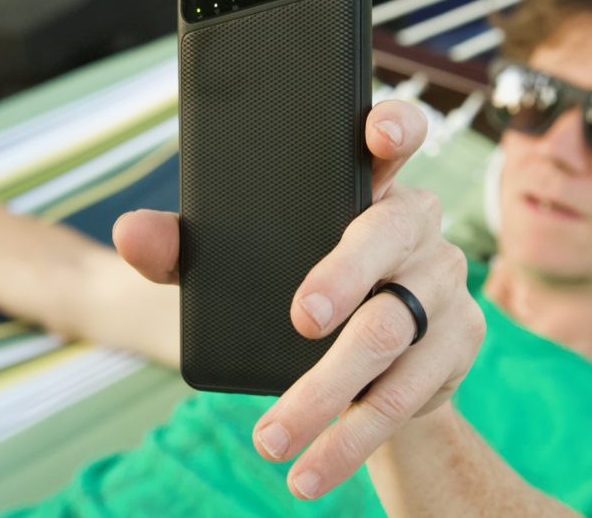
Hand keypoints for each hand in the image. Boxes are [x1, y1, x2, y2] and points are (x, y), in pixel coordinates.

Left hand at [112, 100, 484, 499]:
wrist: (365, 363)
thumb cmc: (296, 287)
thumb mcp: (240, 264)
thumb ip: (185, 247)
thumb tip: (131, 233)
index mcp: (366, 187)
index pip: (393, 136)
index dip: (394, 126)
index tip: (377, 133)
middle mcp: (415, 227)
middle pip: (388, 238)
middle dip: (344, 276)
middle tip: (300, 320)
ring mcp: (444, 284)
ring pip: (395, 331)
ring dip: (332, 391)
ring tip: (274, 438)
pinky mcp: (460, 342)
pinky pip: (413, 389)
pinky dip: (357, 435)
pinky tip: (316, 465)